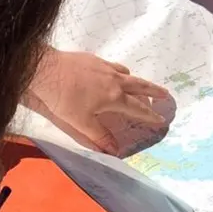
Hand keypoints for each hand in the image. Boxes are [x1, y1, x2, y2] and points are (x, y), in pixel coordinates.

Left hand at [24, 49, 169, 153]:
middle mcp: (114, 81)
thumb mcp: (81, 122)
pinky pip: (114, 66)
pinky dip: (121, 72)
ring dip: (138, 81)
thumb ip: (99, 136)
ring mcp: (105, 67)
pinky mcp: (94, 59)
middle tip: (166, 95)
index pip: (137, 108)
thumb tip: (115, 152)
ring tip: (140, 86)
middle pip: (140, 86)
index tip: (161, 120)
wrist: (47, 69)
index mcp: (114, 98)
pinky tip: (114, 74)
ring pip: (127, 74)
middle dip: (154, 92)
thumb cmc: (63, 99)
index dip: (150, 115)